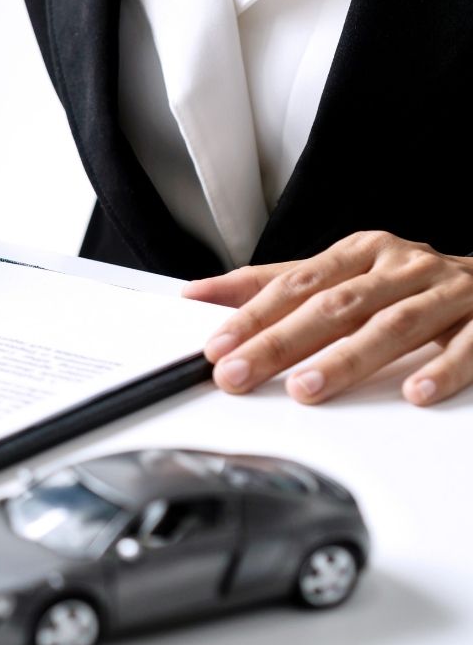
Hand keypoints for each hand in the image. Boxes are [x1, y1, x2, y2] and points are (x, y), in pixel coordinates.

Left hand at [183, 231, 472, 405]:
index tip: (218, 347)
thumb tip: (199, 293)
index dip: (253, 316)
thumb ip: (273, 285)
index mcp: (361, 253)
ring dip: (347, 358)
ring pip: (392, 324)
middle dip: (282, 342)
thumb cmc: (408, 283)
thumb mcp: (341, 274)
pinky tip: (414, 391)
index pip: (296, 285)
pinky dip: (441, 368)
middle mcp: (402, 267)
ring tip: (306, 387)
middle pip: (334, 306)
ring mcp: (447, 293)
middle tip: (240, 373)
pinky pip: (468, 345)